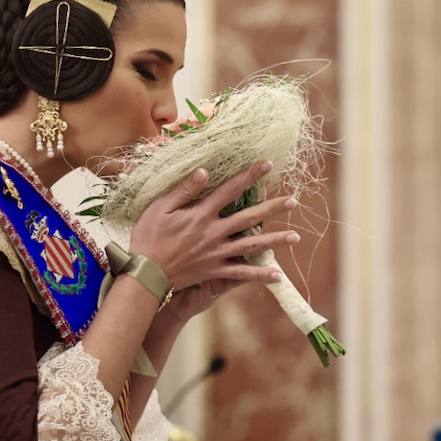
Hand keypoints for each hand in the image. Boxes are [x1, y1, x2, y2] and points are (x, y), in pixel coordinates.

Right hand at [129, 162, 299, 291]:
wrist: (144, 274)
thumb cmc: (148, 237)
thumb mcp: (160, 207)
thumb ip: (184, 189)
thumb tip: (205, 170)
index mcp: (202, 214)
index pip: (231, 190)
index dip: (250, 176)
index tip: (268, 165)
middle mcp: (214, 233)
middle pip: (249, 218)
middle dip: (273, 208)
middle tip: (293, 201)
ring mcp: (217, 253)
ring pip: (252, 245)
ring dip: (275, 241)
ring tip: (296, 237)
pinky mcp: (215, 271)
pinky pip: (241, 274)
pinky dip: (260, 275)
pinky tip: (278, 276)